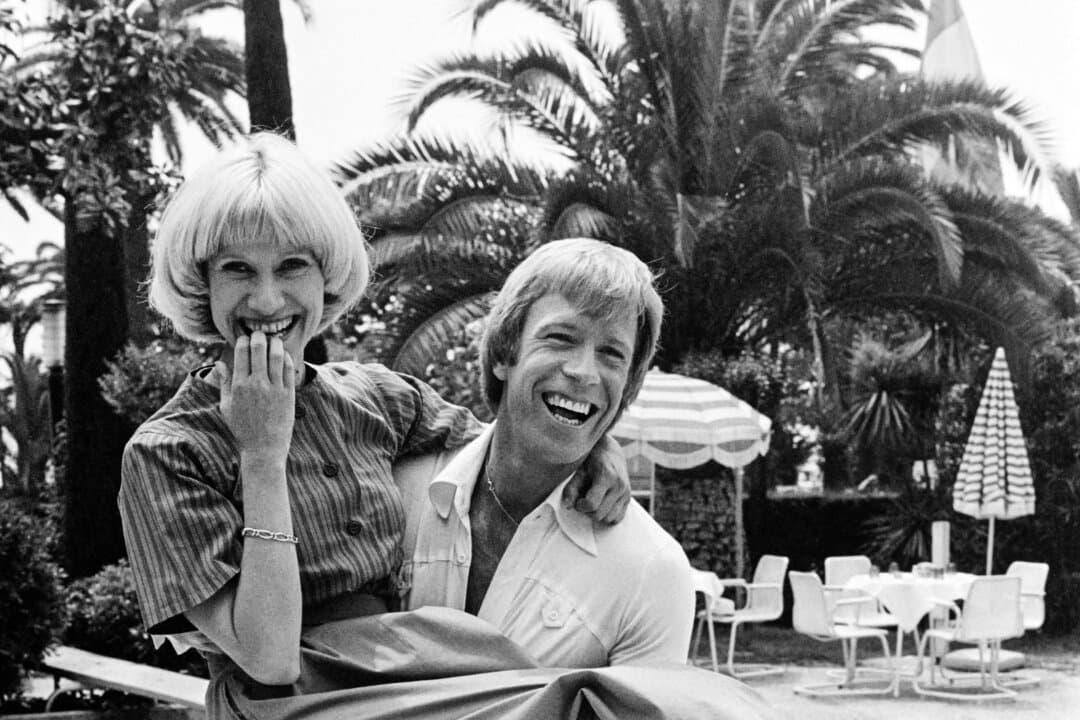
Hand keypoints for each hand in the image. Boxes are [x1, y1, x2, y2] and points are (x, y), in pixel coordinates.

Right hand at [217, 331, 294, 459]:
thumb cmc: (243, 428)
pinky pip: (289, 369)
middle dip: (259, 336)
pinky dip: (287, 358)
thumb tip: (219, 362)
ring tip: (274, 340)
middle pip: (259, 349)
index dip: (243, 340)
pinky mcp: (289, 394)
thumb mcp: (227, 406)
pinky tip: (284, 355)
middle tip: (259, 334)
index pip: (241, 352)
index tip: (244, 338)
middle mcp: (256, 384)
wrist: (264, 448)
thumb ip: (224, 382)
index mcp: (239, 386)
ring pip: (276, 356)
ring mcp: (274, 389)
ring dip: (275, 343)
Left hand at [562, 434, 630, 523]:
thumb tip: (568, 506)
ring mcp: (626, 493)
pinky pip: (617, 518)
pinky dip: (607, 516)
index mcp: (607, 476)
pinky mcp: (628, 498)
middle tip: (583, 501)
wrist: (610, 452)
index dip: (580, 506)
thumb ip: (572, 488)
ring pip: (609, 518)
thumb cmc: (591, 461)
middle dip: (588, 511)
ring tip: (592, 501)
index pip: (592, 504)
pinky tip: (601, 505)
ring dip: (597, 514)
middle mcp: (619, 485)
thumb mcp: (579, 471)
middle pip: (599, 514)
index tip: (577, 500)